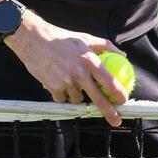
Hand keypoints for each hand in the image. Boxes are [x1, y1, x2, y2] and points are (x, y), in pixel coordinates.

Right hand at [3, 14, 127, 125]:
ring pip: (77, 99)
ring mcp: (66, 81)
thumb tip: (123, 55)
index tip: (124, 102)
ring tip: (69, 80)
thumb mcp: (84, 38)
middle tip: (116, 120)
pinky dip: (62, 94)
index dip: (118, 93)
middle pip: (98, 99)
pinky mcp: (53, 87)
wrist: (34, 39)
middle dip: (109, 112)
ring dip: (76, 94)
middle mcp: (79, 73)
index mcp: (89, 60)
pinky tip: (57, 81)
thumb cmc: (61, 38)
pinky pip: (62, 98)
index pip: (109, 80)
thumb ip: (105, 46)